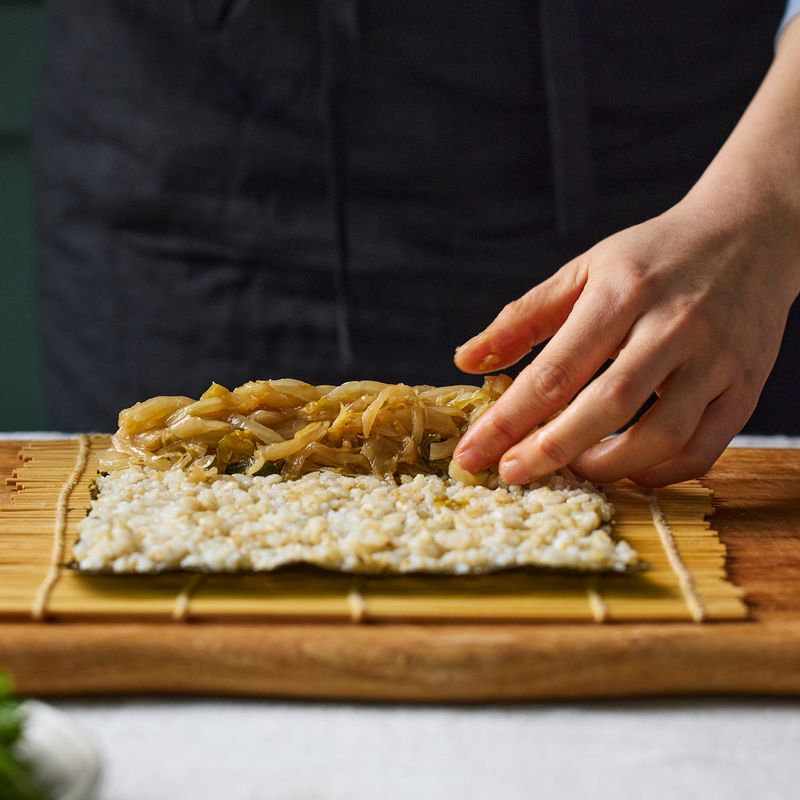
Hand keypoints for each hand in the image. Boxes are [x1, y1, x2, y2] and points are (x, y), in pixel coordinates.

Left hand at [453, 195, 799, 486]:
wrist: (749, 234)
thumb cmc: (652, 258)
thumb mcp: (583, 271)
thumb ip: (523, 318)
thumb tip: (465, 361)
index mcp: (621, 294)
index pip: (554, 371)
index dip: (509, 419)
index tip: (474, 452)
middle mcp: (671, 327)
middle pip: (606, 406)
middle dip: (551, 450)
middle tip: (512, 473)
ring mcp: (715, 360)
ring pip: (662, 436)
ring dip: (609, 467)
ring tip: (572, 470)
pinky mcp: (745, 386)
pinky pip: (704, 448)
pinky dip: (661, 473)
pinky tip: (629, 469)